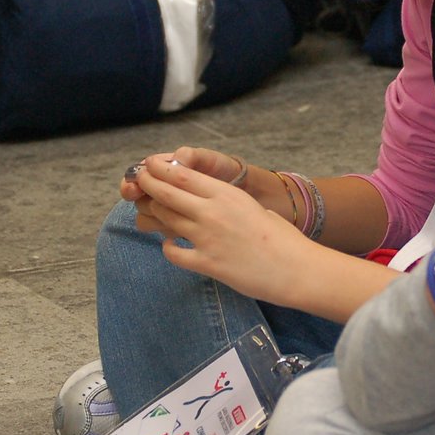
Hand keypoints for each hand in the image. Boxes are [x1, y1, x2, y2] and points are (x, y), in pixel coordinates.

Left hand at [130, 156, 310, 302]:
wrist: (296, 269)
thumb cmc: (283, 238)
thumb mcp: (256, 208)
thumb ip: (232, 204)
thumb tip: (220, 204)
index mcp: (226, 194)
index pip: (182, 175)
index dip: (159, 169)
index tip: (148, 165)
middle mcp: (212, 213)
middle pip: (167, 194)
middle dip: (148, 185)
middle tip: (138, 182)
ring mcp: (207, 238)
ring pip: (167, 220)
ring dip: (156, 214)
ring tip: (152, 211)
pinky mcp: (207, 264)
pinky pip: (174, 253)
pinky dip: (167, 248)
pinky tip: (170, 245)